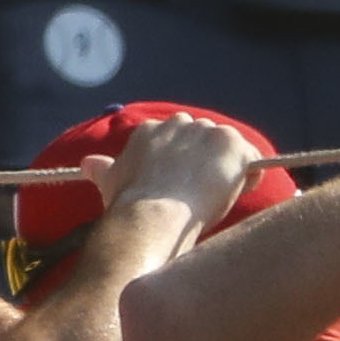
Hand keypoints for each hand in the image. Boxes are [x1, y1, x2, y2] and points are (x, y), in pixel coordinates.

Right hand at [98, 112, 260, 222]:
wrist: (151, 217)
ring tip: (220, 196)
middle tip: (200, 190)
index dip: (181, 161)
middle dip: (204, 161)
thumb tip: (88, 164)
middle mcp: (179, 124)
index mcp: (150, 130)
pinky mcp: (232, 146)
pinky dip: (250, 175)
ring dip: (227, 169)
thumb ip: (103, 169)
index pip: (174, 138)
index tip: (180, 181)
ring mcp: (208, 133)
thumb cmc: (129, 205)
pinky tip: (242, 191)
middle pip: (202, 138)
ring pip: (227, 148)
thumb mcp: (112, 182)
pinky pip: (251, 159)